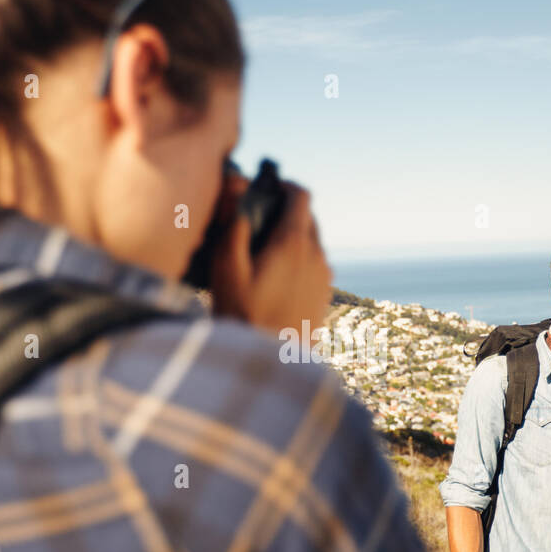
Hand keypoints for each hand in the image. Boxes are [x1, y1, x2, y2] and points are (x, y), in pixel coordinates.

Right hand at [209, 177, 331, 334]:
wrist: (269, 366)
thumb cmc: (242, 316)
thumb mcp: (226, 269)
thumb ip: (234, 225)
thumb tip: (238, 187)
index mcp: (295, 243)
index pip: (301, 196)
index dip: (284, 185)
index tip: (266, 187)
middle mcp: (317, 256)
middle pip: (308, 218)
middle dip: (286, 211)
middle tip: (258, 219)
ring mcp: (324, 278)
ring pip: (313, 243)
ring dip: (292, 239)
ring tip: (263, 252)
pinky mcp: (325, 297)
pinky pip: (315, 267)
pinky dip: (299, 261)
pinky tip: (275, 279)